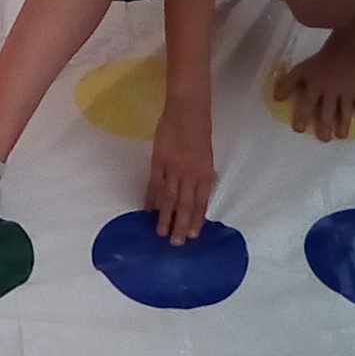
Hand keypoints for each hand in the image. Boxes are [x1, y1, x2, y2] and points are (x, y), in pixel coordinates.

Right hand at [147, 101, 216, 245]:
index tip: (194, 235)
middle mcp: (190, 176)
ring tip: (161, 233)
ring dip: (165, 217)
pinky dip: (151, 199)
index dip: (197, 219)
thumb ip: (203, 173)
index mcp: (204, 174)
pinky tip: (148, 210)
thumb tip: (201, 188)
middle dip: (181, 225)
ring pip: (169, 199)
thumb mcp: (206, 155)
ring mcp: (173, 170)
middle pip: (185, 205)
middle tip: (176, 243)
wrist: (187, 112)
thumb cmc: (199, 130)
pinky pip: (154, 185)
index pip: (201, 202)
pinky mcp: (159, 163)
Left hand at [272, 42, 354, 141]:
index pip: (307, 103)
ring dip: (344, 123)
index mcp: (316, 86)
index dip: (302, 116)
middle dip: (325, 125)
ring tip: (341, 136)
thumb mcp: (300, 70)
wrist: (345, 50)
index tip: (299, 129)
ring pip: (346, 110)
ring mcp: (348, 92)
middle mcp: (332, 91)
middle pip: (328, 110)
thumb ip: (288, 83)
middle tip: (324, 139)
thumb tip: (277, 98)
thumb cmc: (319, 63)